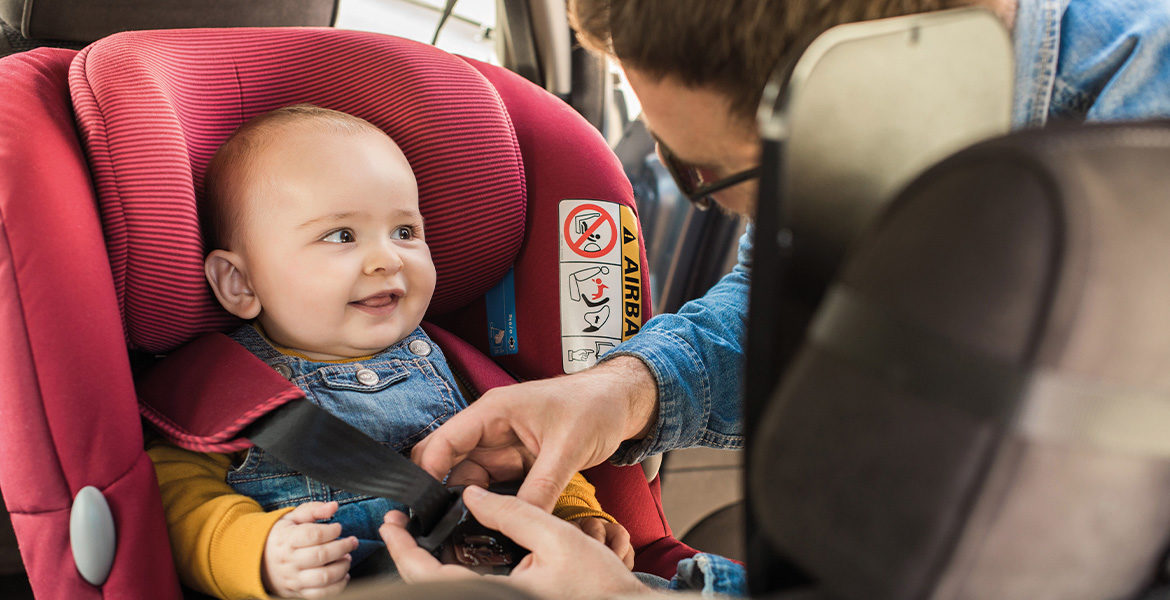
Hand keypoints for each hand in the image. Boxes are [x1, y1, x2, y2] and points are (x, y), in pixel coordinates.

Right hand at [261, 501, 358, 598]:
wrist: (259, 560)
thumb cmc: (281, 537)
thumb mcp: (291, 518)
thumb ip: (313, 510)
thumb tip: (334, 506)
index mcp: (287, 539)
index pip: (313, 535)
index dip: (331, 530)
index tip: (338, 527)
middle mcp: (289, 561)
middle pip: (321, 555)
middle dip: (343, 547)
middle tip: (352, 542)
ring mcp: (293, 579)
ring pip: (323, 577)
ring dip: (342, 567)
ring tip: (347, 558)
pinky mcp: (298, 592)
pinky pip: (321, 594)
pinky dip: (338, 586)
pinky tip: (343, 575)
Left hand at [380, 487, 651, 598]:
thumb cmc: (599, 583)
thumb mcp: (557, 536)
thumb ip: (512, 513)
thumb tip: (472, 495)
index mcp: (498, 593)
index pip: (429, 576)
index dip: (404, 549)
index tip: (392, 523)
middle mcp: (493, 599)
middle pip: (432, 583)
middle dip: (410, 554)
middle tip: (400, 523)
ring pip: (449, 586)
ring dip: (428, 562)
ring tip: (422, 529)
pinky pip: (470, 588)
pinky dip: (453, 569)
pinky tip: (456, 547)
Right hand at [411, 356, 658, 510]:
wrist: (621, 402)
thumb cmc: (595, 406)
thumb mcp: (568, 448)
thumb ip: (541, 487)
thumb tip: (520, 520)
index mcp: (494, 411)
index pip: (445, 440)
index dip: (429, 471)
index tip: (424, 504)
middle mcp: (492, 427)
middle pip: (450, 461)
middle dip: (443, 490)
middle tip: (443, 522)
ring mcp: (503, 445)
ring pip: (470, 477)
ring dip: (468, 500)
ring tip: (469, 526)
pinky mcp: (517, 460)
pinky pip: (494, 485)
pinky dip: (491, 502)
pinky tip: (492, 519)